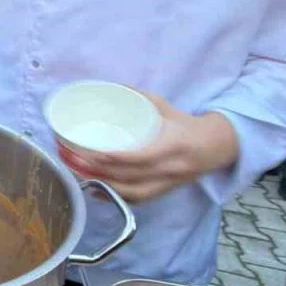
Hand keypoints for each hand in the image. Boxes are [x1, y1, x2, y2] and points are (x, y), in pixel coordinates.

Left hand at [75, 94, 239, 202]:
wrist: (215, 147)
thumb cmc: (185, 124)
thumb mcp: (164, 106)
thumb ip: (137, 97)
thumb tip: (107, 86)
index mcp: (172, 146)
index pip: (140, 157)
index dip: (114, 158)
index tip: (91, 152)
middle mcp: (169, 169)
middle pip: (128, 177)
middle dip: (97, 170)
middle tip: (71, 158)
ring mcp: (166, 184)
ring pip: (129, 192)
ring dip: (100, 184)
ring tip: (76, 172)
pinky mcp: (162, 192)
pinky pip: (135, 199)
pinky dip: (113, 195)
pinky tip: (94, 187)